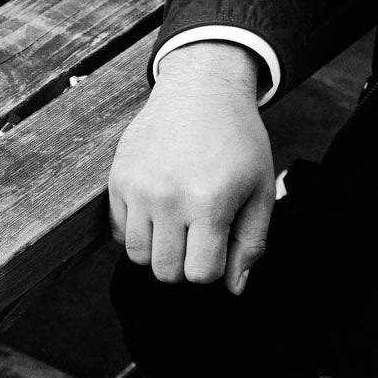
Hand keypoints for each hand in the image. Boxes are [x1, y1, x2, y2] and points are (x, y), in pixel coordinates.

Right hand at [107, 40, 273, 291]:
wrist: (201, 89)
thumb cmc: (238, 141)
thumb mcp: (260, 190)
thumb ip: (251, 243)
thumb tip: (233, 288)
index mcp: (209, 203)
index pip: (201, 274)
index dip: (214, 266)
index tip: (220, 242)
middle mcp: (169, 199)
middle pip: (166, 272)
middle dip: (185, 263)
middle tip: (198, 235)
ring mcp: (138, 189)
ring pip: (138, 257)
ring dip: (159, 250)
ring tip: (177, 225)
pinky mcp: (118, 179)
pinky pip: (119, 232)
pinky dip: (137, 231)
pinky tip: (157, 210)